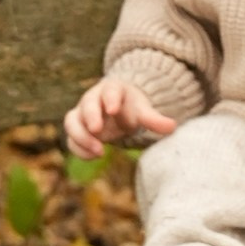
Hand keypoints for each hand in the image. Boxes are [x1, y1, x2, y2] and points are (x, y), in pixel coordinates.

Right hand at [63, 74, 178, 157]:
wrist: (117, 110)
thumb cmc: (130, 107)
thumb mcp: (143, 110)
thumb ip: (154, 119)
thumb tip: (172, 127)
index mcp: (111, 89)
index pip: (108, 90)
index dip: (109, 98)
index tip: (113, 109)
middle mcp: (92, 99)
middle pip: (86, 104)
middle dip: (90, 117)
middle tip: (98, 131)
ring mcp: (81, 114)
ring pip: (72, 122)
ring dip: (82, 137)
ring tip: (99, 151)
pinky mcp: (77, 129)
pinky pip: (72, 139)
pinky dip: (80, 149)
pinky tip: (95, 157)